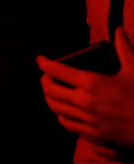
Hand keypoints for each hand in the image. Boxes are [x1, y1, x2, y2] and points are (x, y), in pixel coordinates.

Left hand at [38, 30, 133, 150]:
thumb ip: (124, 49)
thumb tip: (119, 30)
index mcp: (92, 83)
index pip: (57, 71)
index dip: (45, 63)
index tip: (41, 60)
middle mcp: (84, 101)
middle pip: (50, 90)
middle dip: (44, 81)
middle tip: (46, 75)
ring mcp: (87, 119)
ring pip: (55, 108)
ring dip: (50, 98)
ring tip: (52, 92)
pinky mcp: (93, 133)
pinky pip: (67, 124)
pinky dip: (61, 115)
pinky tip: (63, 111)